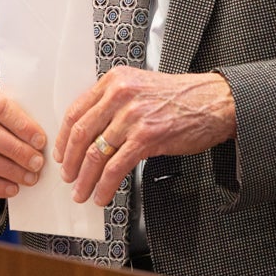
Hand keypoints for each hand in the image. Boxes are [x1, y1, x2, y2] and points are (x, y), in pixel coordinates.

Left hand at [55, 68, 235, 205]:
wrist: (215, 102)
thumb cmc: (181, 97)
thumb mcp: (140, 87)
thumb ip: (114, 102)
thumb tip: (90, 133)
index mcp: (115, 81)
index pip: (76, 111)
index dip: (63, 138)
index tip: (61, 154)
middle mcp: (120, 95)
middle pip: (80, 133)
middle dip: (70, 162)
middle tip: (68, 177)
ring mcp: (133, 116)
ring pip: (95, 153)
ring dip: (85, 179)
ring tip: (82, 192)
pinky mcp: (147, 137)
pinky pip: (116, 167)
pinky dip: (105, 185)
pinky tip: (102, 194)